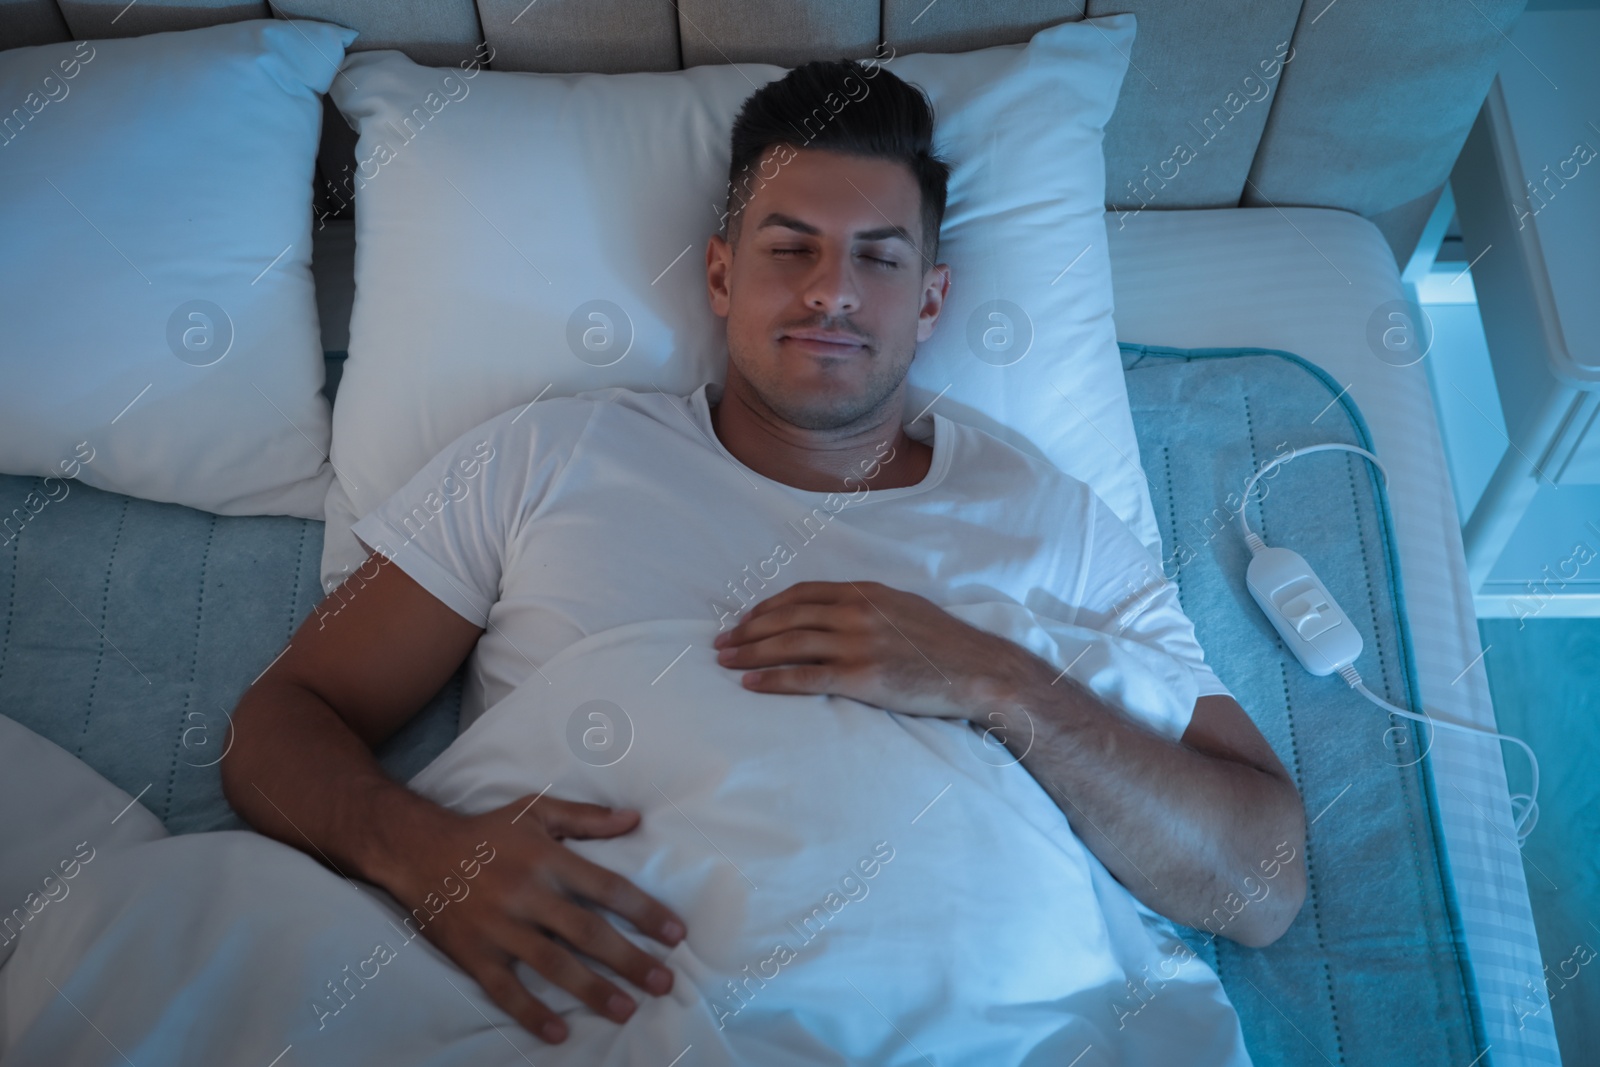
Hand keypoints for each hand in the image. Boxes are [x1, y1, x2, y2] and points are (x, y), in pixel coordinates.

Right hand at [382, 794, 686, 1044]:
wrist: (417, 850)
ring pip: (552, 964)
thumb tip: (634, 819)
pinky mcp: (474, 954)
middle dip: (629, 959)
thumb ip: (586, 818)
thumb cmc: (486, 832)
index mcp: (547, 859)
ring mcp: (499, 927)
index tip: (675, 933)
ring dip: (591, 990)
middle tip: (664, 982)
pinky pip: (505, 990)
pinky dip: (531, 1013)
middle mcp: (526, 894)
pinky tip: (558, 1033)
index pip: (607, 888)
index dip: (644, 911)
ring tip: (626, 1009)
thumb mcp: (535, 811)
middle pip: (586, 932)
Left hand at [711, 580, 1052, 718]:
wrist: (977, 669)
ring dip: (750, 652)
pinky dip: (773, 680)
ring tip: (726, 661)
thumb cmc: (943, 643)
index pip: (801, 594)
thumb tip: (833, 613)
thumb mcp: (903, 608)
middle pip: (786, 617)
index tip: (744, 620)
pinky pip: (805, 676)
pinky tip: (751, 684)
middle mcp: (856, 612)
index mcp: (864, 592)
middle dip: (748, 630)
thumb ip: (866, 606)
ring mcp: (857, 643)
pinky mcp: (861, 677)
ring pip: (788, 644)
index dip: (766, 607)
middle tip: (721, 643)